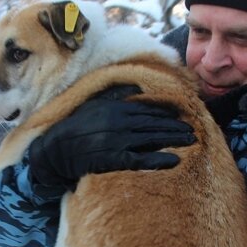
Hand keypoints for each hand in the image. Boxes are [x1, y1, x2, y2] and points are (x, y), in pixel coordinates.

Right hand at [28, 86, 195, 193]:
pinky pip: (141, 159)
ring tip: (190, 142)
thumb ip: (116, 93)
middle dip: (175, 127)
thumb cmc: (75, 126)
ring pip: (151, 139)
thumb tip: (136, 85)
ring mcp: (117, 141)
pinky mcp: (113, 159)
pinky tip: (174, 161)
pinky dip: (158, 160)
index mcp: (116, 107)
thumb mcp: (94, 103)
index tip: (181, 116)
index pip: (148, 109)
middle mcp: (119, 122)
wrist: (54, 150)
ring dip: (173, 140)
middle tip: (192, 131)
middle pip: (154, 124)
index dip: (167, 114)